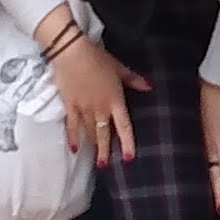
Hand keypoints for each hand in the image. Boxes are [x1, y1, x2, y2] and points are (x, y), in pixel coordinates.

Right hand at [50, 33, 147, 166]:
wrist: (72, 53)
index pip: (123, 126)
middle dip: (105, 151)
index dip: (127, 142)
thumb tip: (150, 86)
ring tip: (95, 160)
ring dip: (93, 146)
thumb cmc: (98, 59)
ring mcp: (84, 109)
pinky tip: (74, 149)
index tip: (128, 157)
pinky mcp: (70, 106)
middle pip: (104, 134)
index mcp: (114, 100)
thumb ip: (134, 80)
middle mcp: (100, 108)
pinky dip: (73, 138)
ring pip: (89, 132)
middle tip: (106, 166)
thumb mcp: (119, 68)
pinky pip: (72, 126)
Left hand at [203, 81, 219, 211]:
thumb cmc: (213, 105)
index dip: (215, 188)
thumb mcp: (211, 126)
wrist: (214, 88)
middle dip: (219, 192)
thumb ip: (217, 139)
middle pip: (216, 173)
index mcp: (209, 146)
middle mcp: (214, 146)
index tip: (219, 205)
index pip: (211, 172)